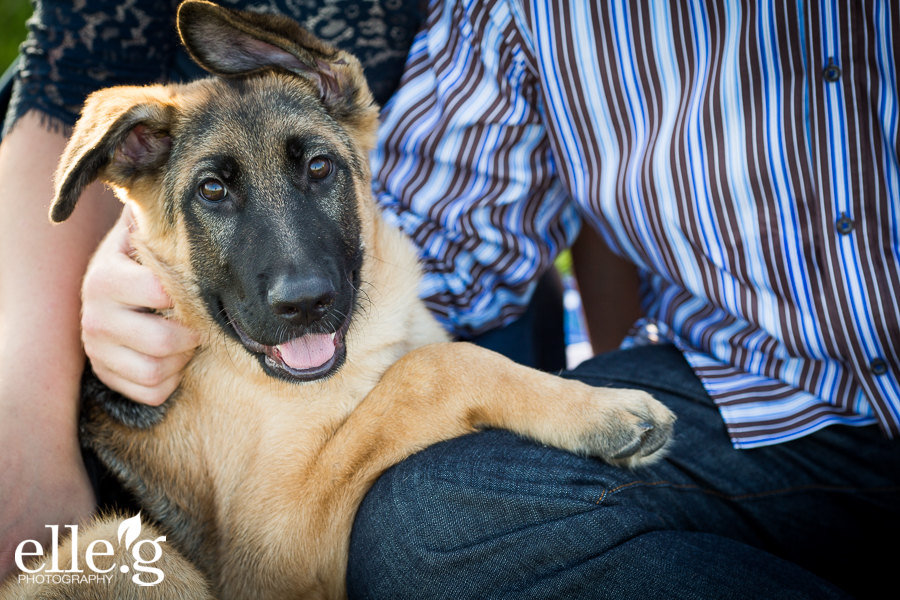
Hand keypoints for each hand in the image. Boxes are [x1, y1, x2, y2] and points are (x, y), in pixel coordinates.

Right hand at [81, 205, 199, 405]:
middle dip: (190, 336)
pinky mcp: (106, 376)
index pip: (160, 294)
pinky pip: (154, 393)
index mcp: (105, 278)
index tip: (191, 292)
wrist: (108, 295)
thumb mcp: (141, 237)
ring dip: (181, 359)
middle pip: (163, 342)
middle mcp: (94, 316)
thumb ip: (155, 220)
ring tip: (183, 340)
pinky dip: (171, 380)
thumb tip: (185, 190)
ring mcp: (96, 350)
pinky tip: (170, 359)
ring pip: (158, 372)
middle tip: (195, 324)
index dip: (185, 297)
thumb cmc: (139, 264)